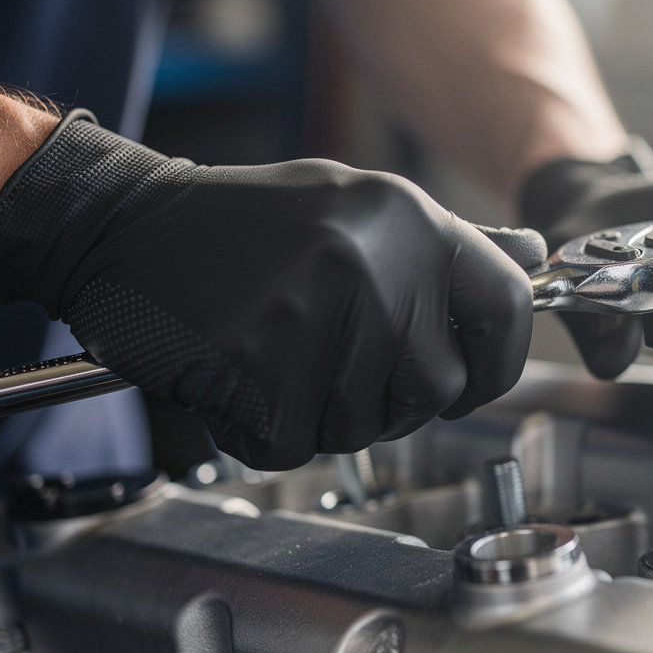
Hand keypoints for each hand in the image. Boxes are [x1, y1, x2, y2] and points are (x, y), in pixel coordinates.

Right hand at [0, 111, 534, 468]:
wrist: (122, 224)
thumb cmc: (246, 227)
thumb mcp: (356, 208)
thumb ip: (443, 247)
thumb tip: (530, 262)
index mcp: (406, 218)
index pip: (509, 308)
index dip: (498, 361)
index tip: (469, 379)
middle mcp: (372, 261)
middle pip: (436, 390)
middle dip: (392, 398)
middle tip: (332, 359)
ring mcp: (311, 311)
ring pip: (363, 428)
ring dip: (322, 413)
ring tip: (277, 351)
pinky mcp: (253, 363)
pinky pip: (290, 445)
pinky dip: (264, 429)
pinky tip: (238, 374)